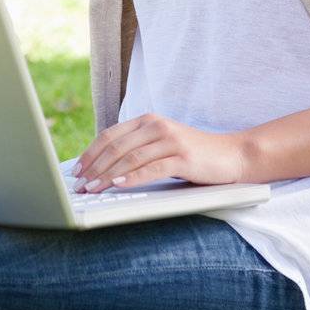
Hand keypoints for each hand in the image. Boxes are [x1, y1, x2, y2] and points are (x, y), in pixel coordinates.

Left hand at [71, 113, 249, 191]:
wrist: (233, 155)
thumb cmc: (194, 155)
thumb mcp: (162, 145)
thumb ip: (138, 149)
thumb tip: (103, 167)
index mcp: (148, 121)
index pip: (110, 135)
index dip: (90, 153)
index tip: (76, 170)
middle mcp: (157, 126)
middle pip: (116, 146)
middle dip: (94, 167)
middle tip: (79, 185)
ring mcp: (170, 140)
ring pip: (130, 158)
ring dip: (107, 175)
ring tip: (93, 189)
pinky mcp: (183, 157)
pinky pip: (151, 168)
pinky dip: (131, 177)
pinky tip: (118, 185)